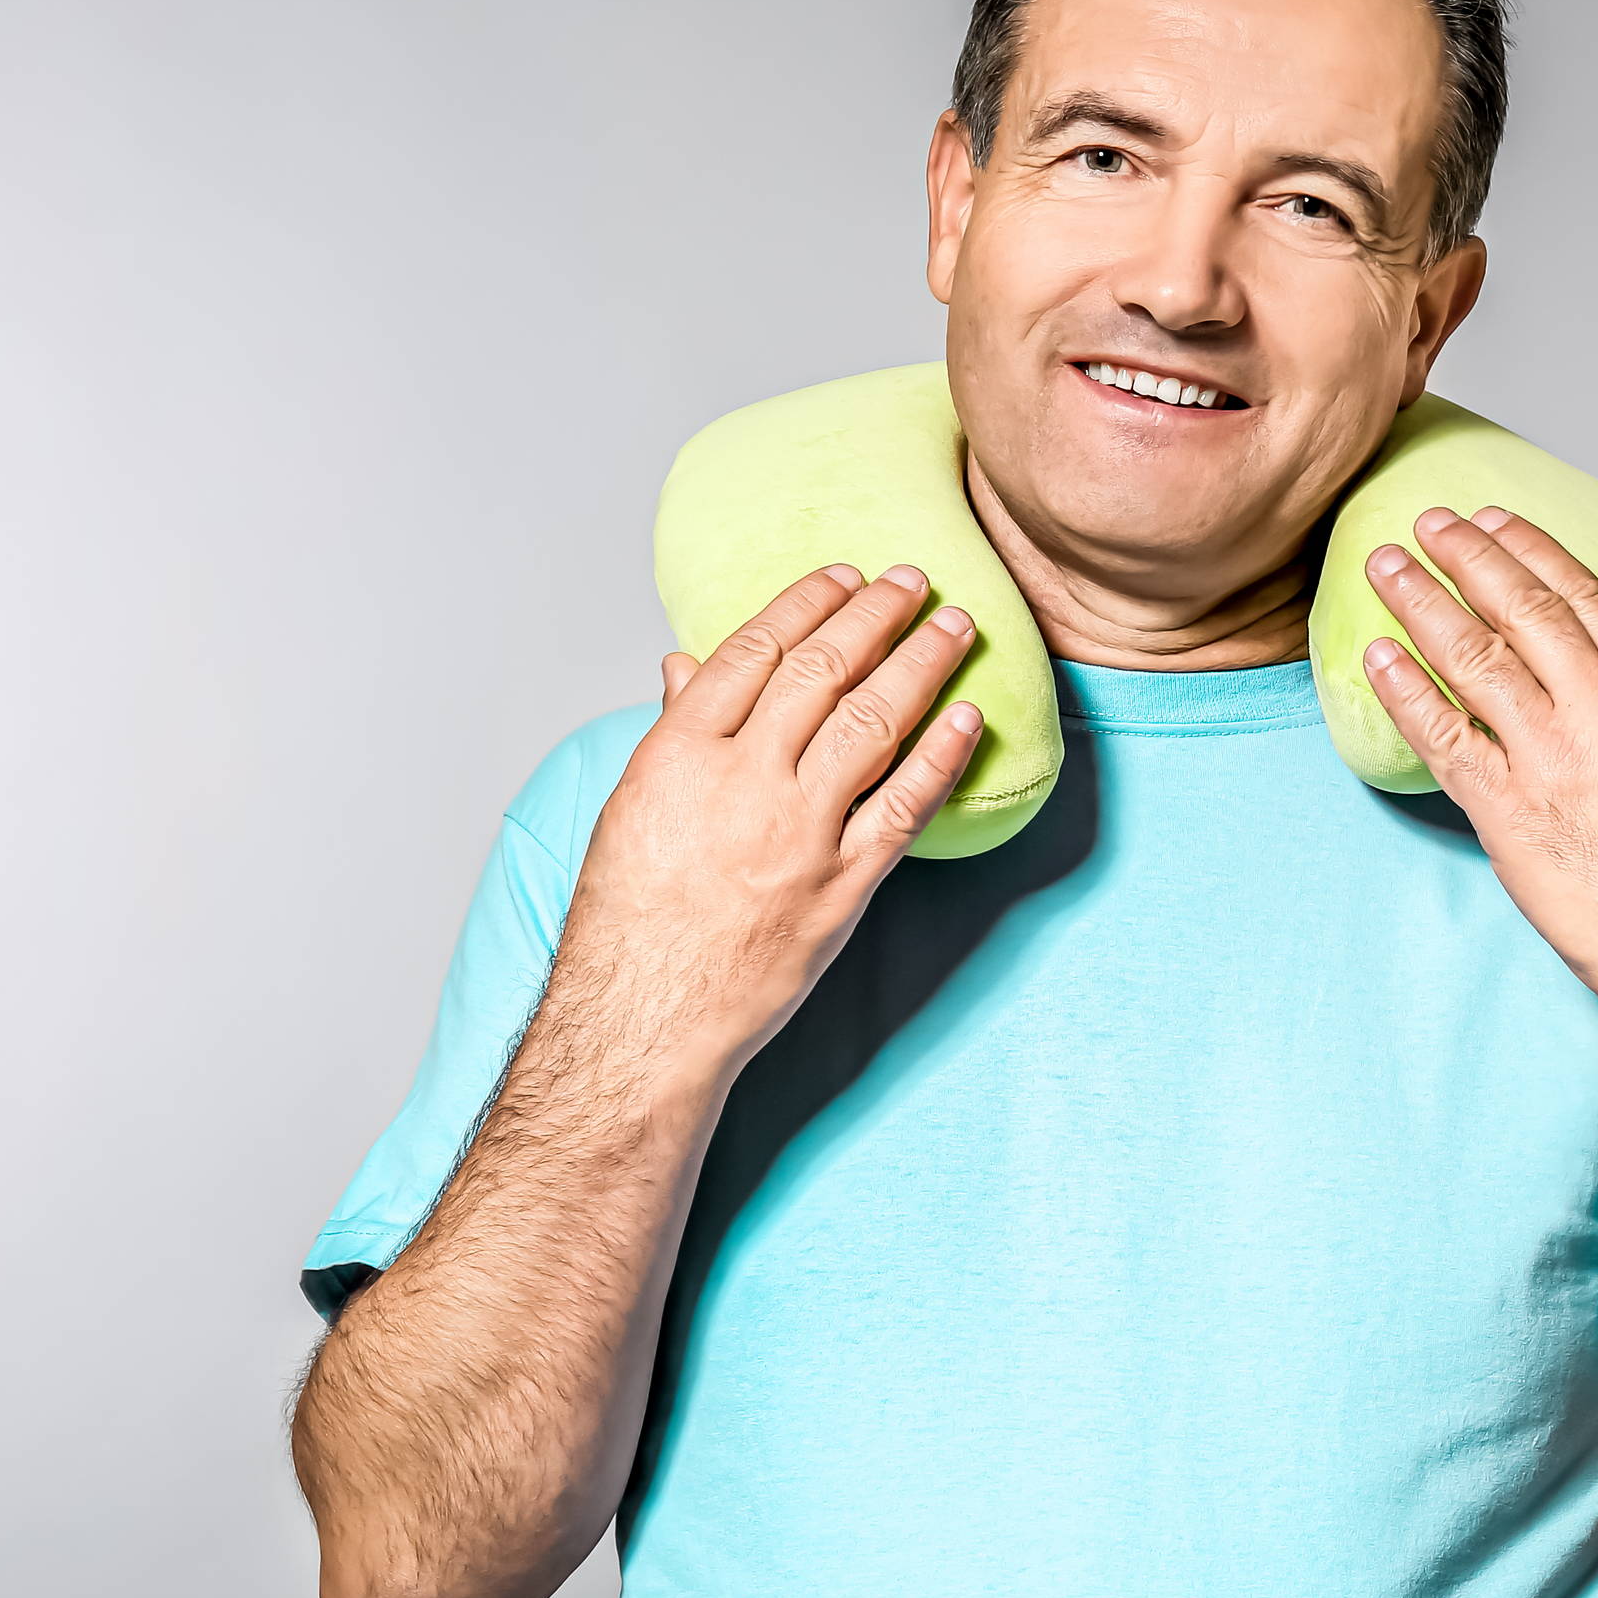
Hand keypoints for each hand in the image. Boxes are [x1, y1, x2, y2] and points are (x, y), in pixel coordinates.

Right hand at [561, 563, 982, 1075]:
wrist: (646, 1021)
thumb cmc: (628, 919)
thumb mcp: (633, 808)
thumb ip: (676, 731)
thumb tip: (690, 664)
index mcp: (678, 754)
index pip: (755, 651)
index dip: (807, 604)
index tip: (845, 576)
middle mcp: (741, 782)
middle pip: (823, 673)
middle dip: (877, 616)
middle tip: (915, 582)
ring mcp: (797, 834)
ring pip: (872, 724)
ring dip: (922, 665)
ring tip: (954, 626)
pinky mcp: (841, 888)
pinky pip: (904, 808)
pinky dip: (941, 757)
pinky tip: (969, 716)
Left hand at [1361, 508, 1597, 1016]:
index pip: (1582, 594)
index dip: (1528, 549)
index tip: (1491, 520)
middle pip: (1519, 610)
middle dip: (1465, 557)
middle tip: (1426, 523)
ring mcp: (1550, 757)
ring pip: (1474, 657)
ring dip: (1421, 603)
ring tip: (1385, 567)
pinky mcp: (1508, 810)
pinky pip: (1443, 736)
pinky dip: (1405, 691)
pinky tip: (1377, 657)